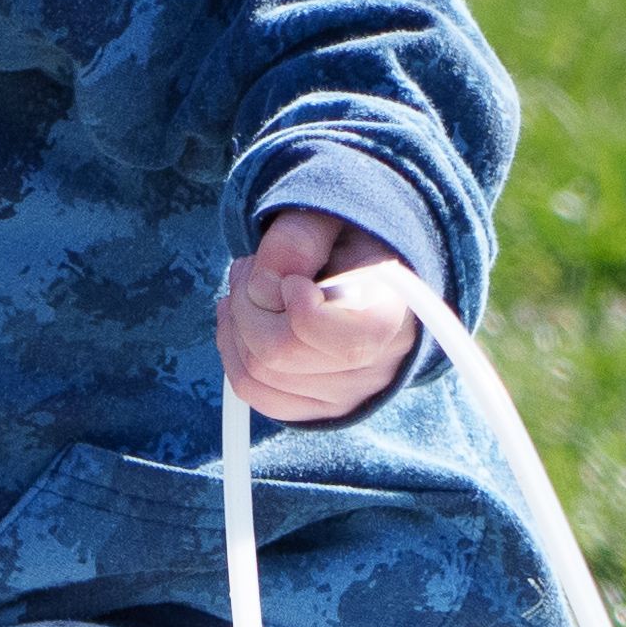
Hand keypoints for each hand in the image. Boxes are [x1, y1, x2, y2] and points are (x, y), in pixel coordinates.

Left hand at [220, 208, 423, 425]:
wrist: (369, 272)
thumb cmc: (351, 243)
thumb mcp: (332, 219)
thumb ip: (300, 238)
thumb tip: (265, 285)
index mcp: (392, 318)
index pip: (328, 337)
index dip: (291, 303)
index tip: (293, 279)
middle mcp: (377, 367)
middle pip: (278, 354)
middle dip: (246, 304)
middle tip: (249, 268)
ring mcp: (348, 395)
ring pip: (256, 375)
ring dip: (235, 324)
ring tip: (247, 288)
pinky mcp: (318, 408)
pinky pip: (255, 393)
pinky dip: (233, 353)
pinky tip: (240, 321)